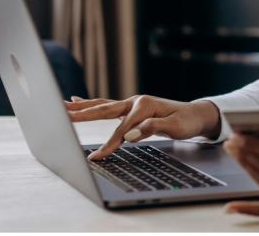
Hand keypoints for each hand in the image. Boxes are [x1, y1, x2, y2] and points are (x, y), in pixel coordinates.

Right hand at [65, 95, 219, 159]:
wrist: (196, 114)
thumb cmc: (186, 121)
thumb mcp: (174, 127)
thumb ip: (151, 128)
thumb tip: (129, 135)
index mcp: (145, 105)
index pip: (122, 128)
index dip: (110, 143)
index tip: (97, 157)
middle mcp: (136, 101)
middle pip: (105, 109)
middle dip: (83, 113)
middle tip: (63, 114)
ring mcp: (132, 103)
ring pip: (102, 105)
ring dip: (82, 106)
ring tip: (63, 104)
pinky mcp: (130, 108)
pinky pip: (106, 106)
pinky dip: (91, 104)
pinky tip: (77, 100)